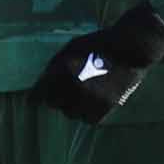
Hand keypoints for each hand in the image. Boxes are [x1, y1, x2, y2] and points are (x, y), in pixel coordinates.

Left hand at [35, 4, 163, 124]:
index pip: (40, 93)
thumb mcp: (72, 48)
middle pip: (54, 104)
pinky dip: (87, 112)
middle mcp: (75, 86)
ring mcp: (91, 98)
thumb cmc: (99, 44)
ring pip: (70, 114)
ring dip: (72, 106)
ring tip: (81, 94)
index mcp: (64, 69)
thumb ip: (54, 67)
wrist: (131, 48)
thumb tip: (40, 86)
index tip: (32, 102)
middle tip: (65, 90)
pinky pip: (88, 119)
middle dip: (56, 97)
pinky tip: (92, 101)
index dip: (36, 97)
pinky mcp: (106, 107)